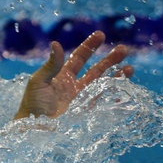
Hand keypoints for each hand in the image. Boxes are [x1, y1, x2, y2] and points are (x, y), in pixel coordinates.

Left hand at [13, 31, 133, 119]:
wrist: (33, 127)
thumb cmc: (32, 104)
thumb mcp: (39, 81)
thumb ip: (51, 65)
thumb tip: (56, 43)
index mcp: (62, 76)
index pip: (79, 58)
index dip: (90, 46)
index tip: (101, 35)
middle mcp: (74, 85)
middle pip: (96, 69)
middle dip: (110, 60)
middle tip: (124, 50)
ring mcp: (81, 98)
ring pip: (103, 84)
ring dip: (116, 76)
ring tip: (130, 68)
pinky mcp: (86, 111)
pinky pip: (103, 101)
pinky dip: (115, 95)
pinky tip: (125, 89)